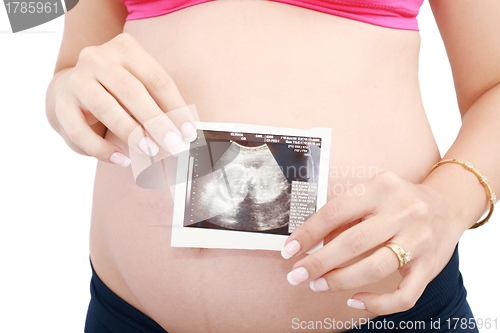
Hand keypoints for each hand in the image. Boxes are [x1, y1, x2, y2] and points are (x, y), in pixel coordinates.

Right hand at [53, 33, 195, 165]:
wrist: (72, 88)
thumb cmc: (117, 90)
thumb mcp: (140, 86)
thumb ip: (159, 104)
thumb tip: (183, 132)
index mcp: (125, 49)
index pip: (156, 79)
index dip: (176, 107)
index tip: (189, 131)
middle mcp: (98, 59)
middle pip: (131, 90)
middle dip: (156, 121)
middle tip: (173, 144)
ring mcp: (77, 80)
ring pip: (105, 107)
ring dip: (131, 132)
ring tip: (150, 150)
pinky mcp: (61, 105)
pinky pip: (80, 131)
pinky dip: (101, 149)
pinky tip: (121, 159)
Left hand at [281, 171, 465, 314]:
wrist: (447, 205)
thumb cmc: (398, 200)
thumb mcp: (372, 194)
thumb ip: (345, 215)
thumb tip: (312, 244)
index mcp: (382, 188)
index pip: (336, 211)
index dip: (308, 233)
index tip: (289, 250)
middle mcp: (403, 211)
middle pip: (353, 242)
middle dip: (318, 262)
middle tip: (297, 274)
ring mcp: (419, 240)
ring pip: (375, 268)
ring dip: (340, 281)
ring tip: (317, 285)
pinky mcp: (431, 266)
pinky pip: (404, 294)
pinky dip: (377, 303)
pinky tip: (355, 301)